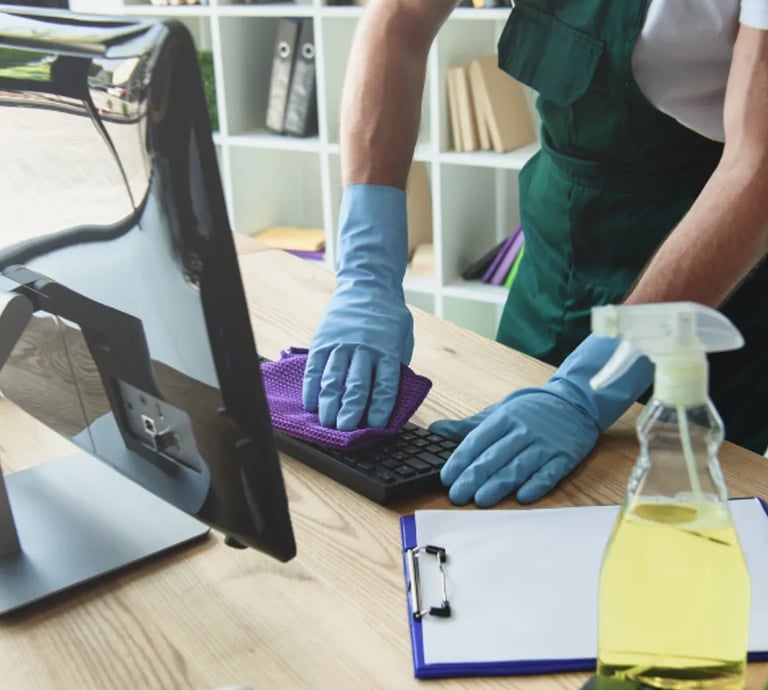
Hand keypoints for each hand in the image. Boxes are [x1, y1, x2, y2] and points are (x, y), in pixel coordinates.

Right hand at [302, 185, 413, 430]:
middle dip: (350, 410)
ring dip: (328, 403)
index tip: (375, 426)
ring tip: (326, 422)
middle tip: (345, 430)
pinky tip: (311, 404)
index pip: (384, 384)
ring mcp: (340, 344)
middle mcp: (363, 348)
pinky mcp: (322, 341)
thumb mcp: (402, 337)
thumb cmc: (388, 316)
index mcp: (387, 350)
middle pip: (356, 385)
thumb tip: (390, 396)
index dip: (379, 407)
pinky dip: (311, 388)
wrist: (366, 284)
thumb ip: (396, 364)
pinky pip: (315, 368)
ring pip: (333, 378)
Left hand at [431, 335, 653, 505]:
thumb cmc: (531, 410)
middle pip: (494, 456)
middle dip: (473, 477)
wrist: (576, 402)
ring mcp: (545, 444)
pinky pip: (549, 473)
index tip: (446, 477)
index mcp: (504, 418)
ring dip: (499, 484)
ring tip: (481, 500)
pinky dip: (536, 485)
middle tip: (457, 495)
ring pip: (518, 466)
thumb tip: (436, 430)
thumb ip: (468, 426)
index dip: (461, 460)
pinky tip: (523, 497)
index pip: (477, 441)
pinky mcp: (564, 457)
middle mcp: (523, 431)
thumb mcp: (499, 411)